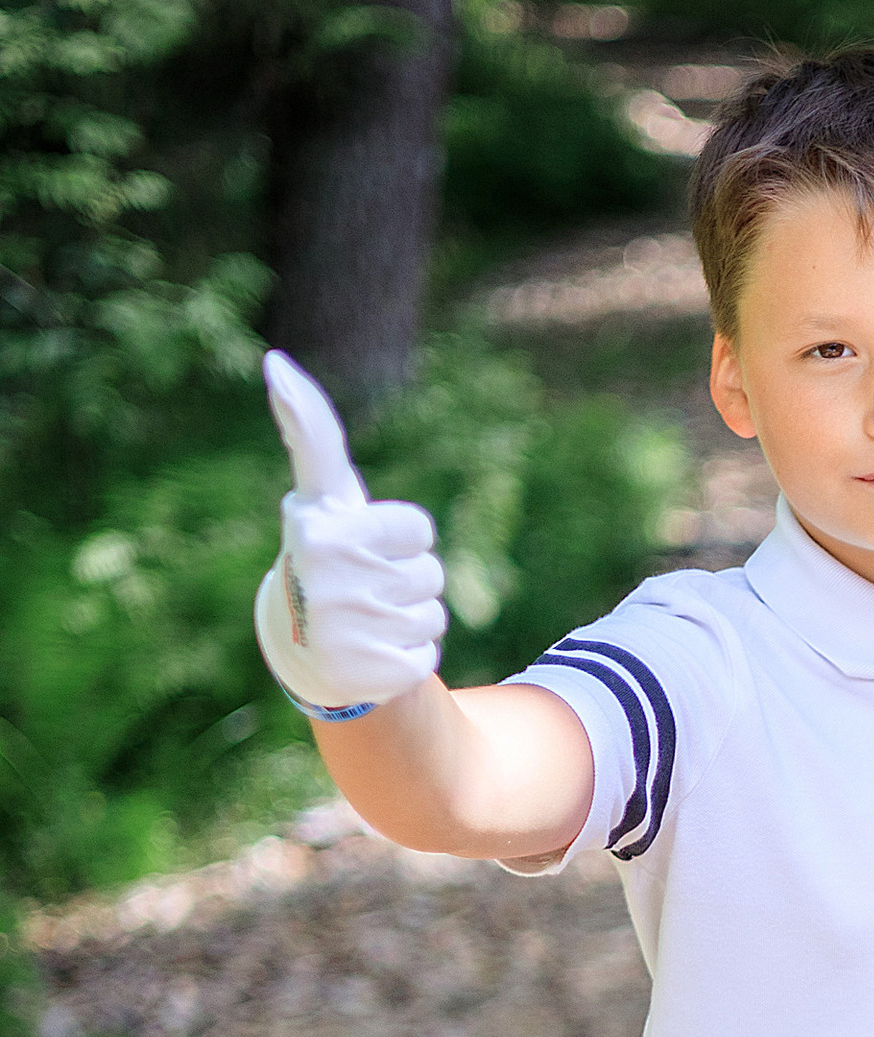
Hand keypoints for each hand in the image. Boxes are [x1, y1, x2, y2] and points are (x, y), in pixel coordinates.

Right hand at [253, 349, 445, 714]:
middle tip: (363, 591)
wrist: (301, 647)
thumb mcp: (323, 496)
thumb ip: (311, 432)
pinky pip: (427, 657)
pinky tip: (370, 655)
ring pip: (434, 615)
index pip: (419, 529)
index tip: (364, 544)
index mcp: (322, 531)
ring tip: (366, 622)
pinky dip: (408, 656)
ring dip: (410, 619)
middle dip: (407, 580)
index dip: (401, 537)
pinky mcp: (373, 675)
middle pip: (432, 574)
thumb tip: (277, 361)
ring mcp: (350, 631)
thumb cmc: (326, 555)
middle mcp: (330, 580)